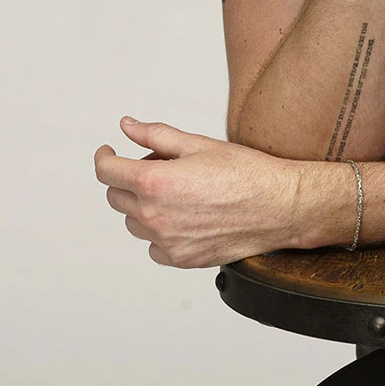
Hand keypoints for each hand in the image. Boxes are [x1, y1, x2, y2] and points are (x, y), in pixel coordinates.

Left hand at [94, 117, 299, 266]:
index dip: (104, 157)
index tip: (109, 152)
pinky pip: (154, 247)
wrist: (279, 206)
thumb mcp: (199, 144)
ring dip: (144, 205)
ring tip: (179, 191)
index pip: (107, 172)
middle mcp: (155, 216)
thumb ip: (155, 135)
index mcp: (155, 183)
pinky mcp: (181, 259)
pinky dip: (161, 232)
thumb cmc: (247, 173)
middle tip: (161, 167)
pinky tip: (186, 216)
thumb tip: (128, 126)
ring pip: (134, 223)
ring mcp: (166, 242)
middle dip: (129, 179)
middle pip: (117, 197)